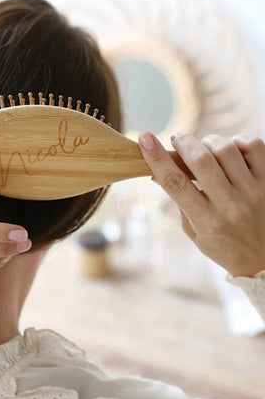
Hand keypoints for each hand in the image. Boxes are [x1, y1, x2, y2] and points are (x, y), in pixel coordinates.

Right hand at [138, 132, 264, 277]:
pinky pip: (254, 146)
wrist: (264, 259)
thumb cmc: (223, 246)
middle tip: (177, 139)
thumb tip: (157, 173)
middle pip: (201, 161)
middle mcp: (230, 205)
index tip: (145, 139)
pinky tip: (230, 149)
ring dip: (208, 142)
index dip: (158, 159)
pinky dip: (237, 141)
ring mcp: (253, 192)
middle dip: (184, 143)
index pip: (176, 183)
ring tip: (204, 147)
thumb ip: (179, 202)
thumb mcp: (194, 231)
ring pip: (226, 149)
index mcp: (206, 221)